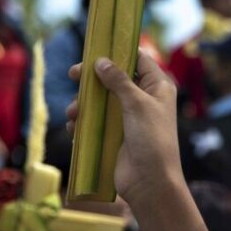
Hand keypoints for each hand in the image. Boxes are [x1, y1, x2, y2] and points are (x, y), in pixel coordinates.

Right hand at [66, 50, 182, 209]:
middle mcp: (143, 98)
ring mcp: (128, 117)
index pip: (138, 59)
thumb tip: (101, 61)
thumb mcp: (136, 104)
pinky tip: (75, 128)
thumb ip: (119, 80)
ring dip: (84, 103)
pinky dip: (84, 122)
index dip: (118, 51)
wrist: (150, 183)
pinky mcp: (116, 135)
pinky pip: (96, 121)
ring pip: (101, 100)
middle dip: (93, 78)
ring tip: (73, 113)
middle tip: (73, 74)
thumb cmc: (151, 139)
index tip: (96, 47)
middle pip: (115, 78)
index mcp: (157, 86)